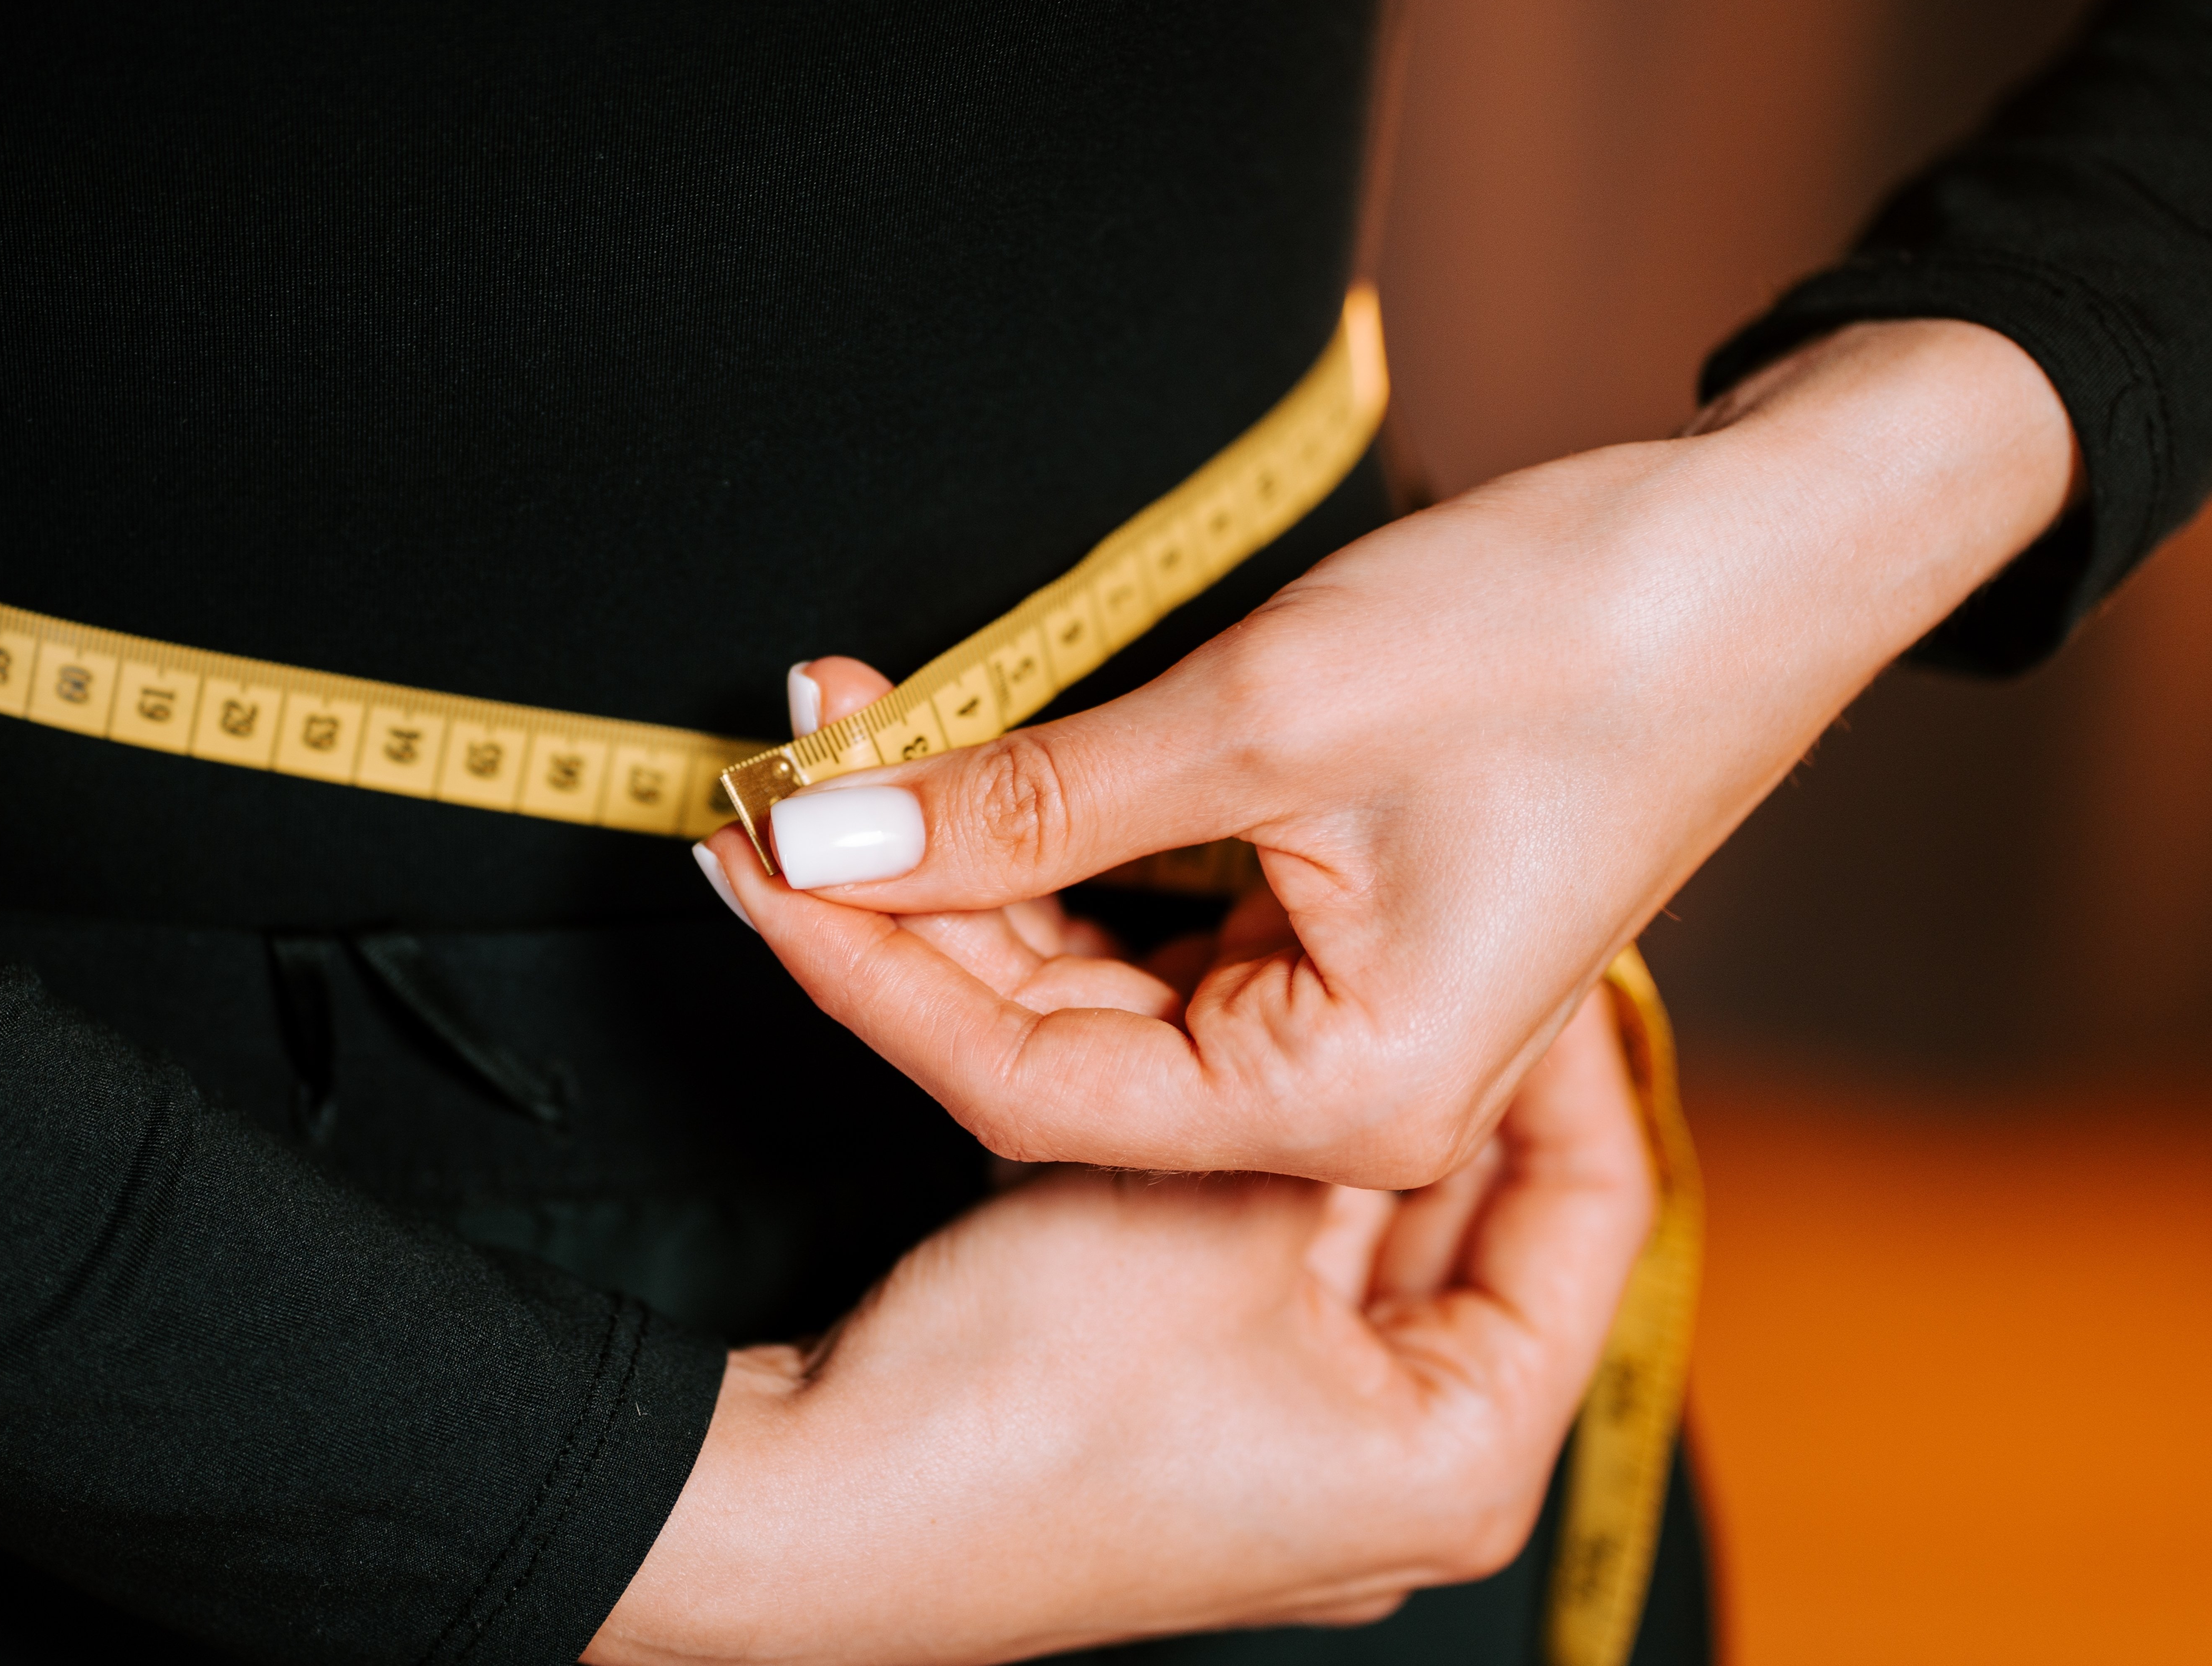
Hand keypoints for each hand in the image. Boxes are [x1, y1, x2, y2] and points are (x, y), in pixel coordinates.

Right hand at [586, 991, 1655, 1665]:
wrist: (819, 1510)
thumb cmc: (1027, 1408)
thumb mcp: (1209, 1206)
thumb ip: (1306, 1081)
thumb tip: (1362, 940)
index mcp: (1465, 1448)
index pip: (1588, 1196)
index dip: (1568, 1039)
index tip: (1538, 920)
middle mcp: (1396, 1452)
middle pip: (1445, 1192)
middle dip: (1404, 1038)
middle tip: (1418, 897)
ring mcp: (1285, 1429)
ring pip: (1323, 1192)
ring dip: (1288, 1064)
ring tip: (1310, 919)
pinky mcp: (1183, 1391)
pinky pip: (1234, 1220)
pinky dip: (1214, 1121)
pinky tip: (1198, 1003)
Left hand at [702, 319, 2076, 1182]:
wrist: (1755, 554)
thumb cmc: (1569, 635)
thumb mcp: (1265, 718)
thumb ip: (1030, 798)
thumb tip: (830, 830)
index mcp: (1351, 1101)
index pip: (1023, 1076)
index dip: (859, 968)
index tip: (738, 861)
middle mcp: (1337, 1090)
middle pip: (1039, 1031)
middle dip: (888, 896)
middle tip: (759, 780)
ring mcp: (1331, 1010)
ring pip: (1077, 968)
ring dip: (951, 850)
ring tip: (828, 738)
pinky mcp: (1325, 925)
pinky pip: (1141, 913)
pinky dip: (1039, 831)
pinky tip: (944, 752)